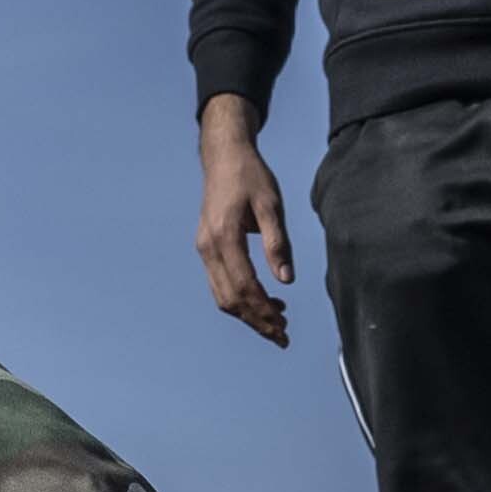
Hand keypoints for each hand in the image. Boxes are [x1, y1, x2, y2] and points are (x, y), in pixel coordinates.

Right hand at [192, 104, 299, 344]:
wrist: (224, 156)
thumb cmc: (250, 176)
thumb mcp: (271, 205)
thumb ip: (278, 243)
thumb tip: (286, 280)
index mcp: (224, 236)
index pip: (244, 286)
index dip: (263, 311)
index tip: (283, 327)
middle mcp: (208, 247)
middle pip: (230, 299)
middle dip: (256, 321)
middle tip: (283, 336)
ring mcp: (204, 249)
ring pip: (222, 296)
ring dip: (248, 314)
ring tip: (278, 323)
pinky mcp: (206, 248)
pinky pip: (220, 284)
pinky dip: (240, 300)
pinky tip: (264, 302)